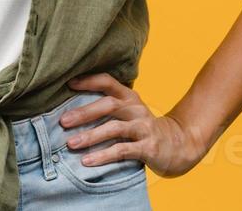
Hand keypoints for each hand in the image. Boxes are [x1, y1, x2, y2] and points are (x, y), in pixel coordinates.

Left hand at [60, 72, 210, 178]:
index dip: (88, 80)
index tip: (68, 84)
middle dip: (84, 113)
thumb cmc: (142, 127)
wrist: (178, 144)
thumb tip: (70, 108)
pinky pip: (122, 150)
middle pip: (109, 105)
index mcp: (129, 97)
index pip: (108, 81)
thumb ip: (108, 106)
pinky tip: (87, 161)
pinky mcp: (148, 147)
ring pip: (114, 128)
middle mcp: (136, 108)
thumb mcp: (129, 112)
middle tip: (63, 121)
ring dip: (91, 136)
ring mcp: (143, 127)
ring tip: (71, 143)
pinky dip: (103, 155)